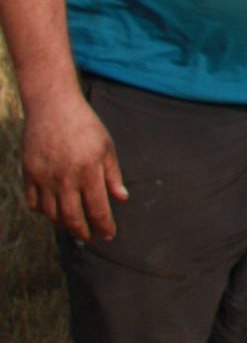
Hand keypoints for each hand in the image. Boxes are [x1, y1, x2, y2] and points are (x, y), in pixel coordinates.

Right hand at [22, 90, 127, 241]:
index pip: (98, 209)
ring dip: (63, 224)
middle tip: (89, 236)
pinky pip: (34, 202)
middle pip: (73, 218)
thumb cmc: (84, 125)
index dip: (104, 226)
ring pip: (52, 214)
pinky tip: (52, 210)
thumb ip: (113, 175)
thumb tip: (122, 199)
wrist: (53, 105)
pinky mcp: (29, 173)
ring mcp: (45, 177)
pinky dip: (43, 211)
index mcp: (89, 171)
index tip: (108, 235)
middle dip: (83, 232)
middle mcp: (66, 178)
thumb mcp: (106, 146)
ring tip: (72, 224)